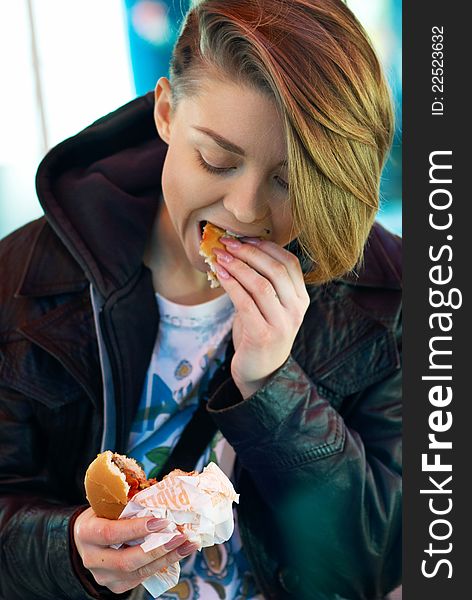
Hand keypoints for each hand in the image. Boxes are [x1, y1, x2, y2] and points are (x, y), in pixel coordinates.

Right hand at [73, 507, 198, 594]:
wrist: (88, 537)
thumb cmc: (103, 514)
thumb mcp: (110, 504)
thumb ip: (129, 503)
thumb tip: (161, 494)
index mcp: (86, 532)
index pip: (110, 533)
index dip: (136, 528)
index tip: (161, 520)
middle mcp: (91, 558)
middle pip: (126, 560)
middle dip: (157, 548)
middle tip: (179, 535)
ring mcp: (103, 576)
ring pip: (137, 572)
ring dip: (166, 558)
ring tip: (187, 545)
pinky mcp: (116, 585)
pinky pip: (141, 578)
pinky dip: (162, 565)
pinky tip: (177, 553)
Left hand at [213, 237, 309, 398]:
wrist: (261, 372)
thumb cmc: (261, 333)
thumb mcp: (269, 306)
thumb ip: (262, 282)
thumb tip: (238, 250)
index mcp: (301, 299)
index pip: (289, 263)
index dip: (265, 246)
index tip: (243, 238)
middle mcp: (296, 310)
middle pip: (275, 269)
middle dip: (249, 252)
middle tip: (227, 242)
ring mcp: (282, 324)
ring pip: (260, 284)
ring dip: (237, 266)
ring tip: (220, 255)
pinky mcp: (263, 336)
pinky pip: (245, 302)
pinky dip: (231, 284)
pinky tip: (220, 274)